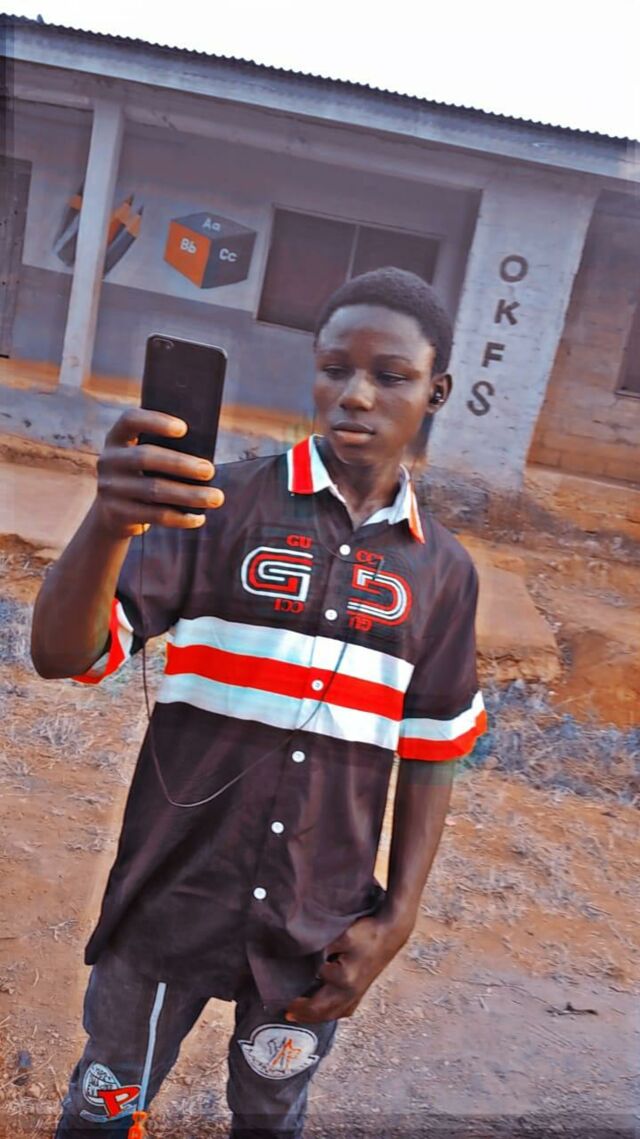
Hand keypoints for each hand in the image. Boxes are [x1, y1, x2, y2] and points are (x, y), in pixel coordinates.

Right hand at [94, 409, 224, 537]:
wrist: (114, 512)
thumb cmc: (144, 475)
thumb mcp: (146, 458)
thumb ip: (166, 450)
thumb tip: (204, 460)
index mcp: (117, 438)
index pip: (131, 420)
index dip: (156, 421)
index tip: (184, 428)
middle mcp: (109, 460)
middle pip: (145, 457)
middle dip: (181, 464)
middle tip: (209, 471)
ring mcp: (110, 488)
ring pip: (154, 490)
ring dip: (189, 495)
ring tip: (216, 497)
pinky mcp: (117, 514)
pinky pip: (155, 515)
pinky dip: (181, 518)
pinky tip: (199, 518)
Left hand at [285, 912, 411, 1024]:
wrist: (391, 932)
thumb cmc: (366, 933)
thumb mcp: (341, 938)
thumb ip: (321, 950)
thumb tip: (306, 961)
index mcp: (344, 981)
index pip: (316, 1003)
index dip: (299, 1006)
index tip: (284, 1003)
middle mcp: (351, 993)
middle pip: (324, 1013)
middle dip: (305, 1014)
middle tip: (288, 1014)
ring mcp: (359, 993)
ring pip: (336, 1013)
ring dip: (318, 1016)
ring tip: (303, 1014)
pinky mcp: (363, 989)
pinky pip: (345, 1009)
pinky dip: (332, 1012)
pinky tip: (326, 1010)